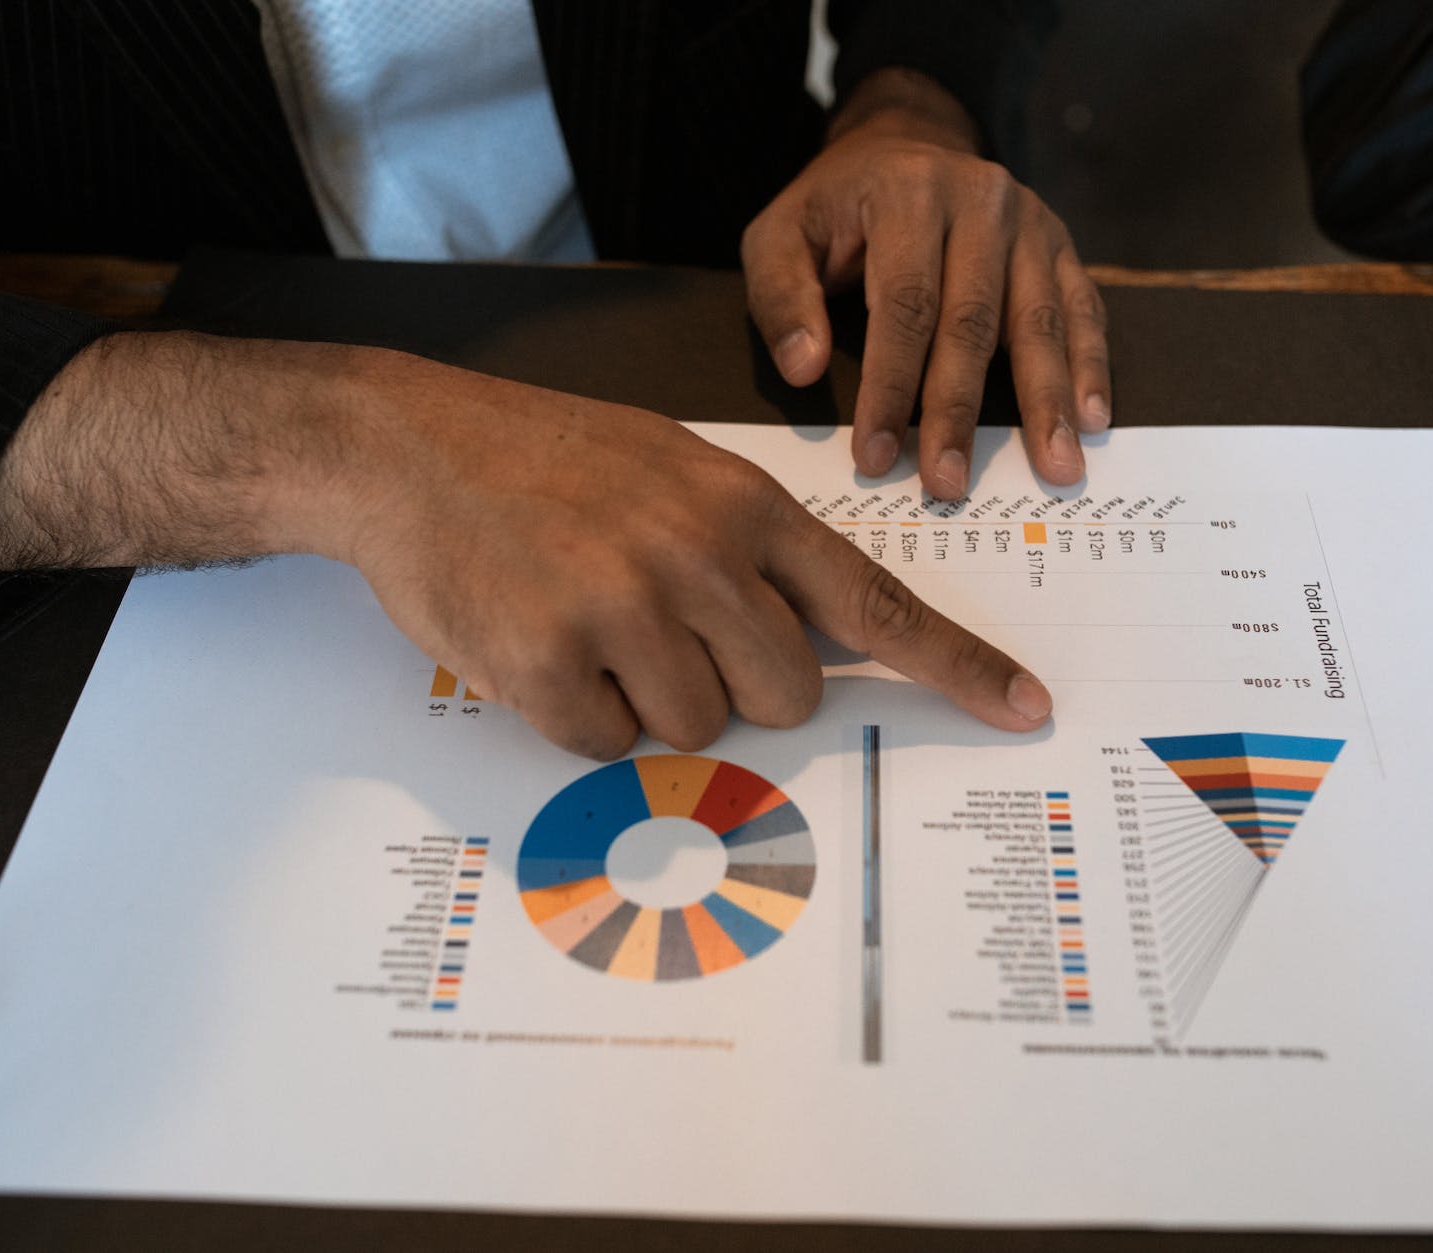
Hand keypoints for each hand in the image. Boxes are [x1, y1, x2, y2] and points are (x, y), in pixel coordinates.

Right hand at [0, 333, 1053, 758]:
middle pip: (786, 695)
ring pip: (697, 730)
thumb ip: (746, 551)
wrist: (408, 447)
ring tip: (586, 621)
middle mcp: (699, 555)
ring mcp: (623, 609)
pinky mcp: (550, 663)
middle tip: (666, 634)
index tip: (1024, 709)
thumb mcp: (671, 470)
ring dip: (649, 699)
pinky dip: (580, 717)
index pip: (875, 604)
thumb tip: (803, 654)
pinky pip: (608, 745)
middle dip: (738, 688)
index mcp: (743, 506)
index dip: (956, 667)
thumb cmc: (547, 460)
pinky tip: (541, 645)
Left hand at [742, 69, 1110, 499]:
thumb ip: (781, 298)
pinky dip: (1090, 366)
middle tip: (951, 484)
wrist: (902, 144)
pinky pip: (1082, 309)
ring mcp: (1031, 221)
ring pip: (1039, 320)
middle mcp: (980, 198)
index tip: (877, 456)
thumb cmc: (835, 208)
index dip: (890, 387)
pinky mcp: (1061, 244)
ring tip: (1054, 466)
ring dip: (1046, 401)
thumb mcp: (780, 235)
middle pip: (972, 322)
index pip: (903, 305)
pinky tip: (1093, 419)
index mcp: (908, 192)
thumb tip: (801, 369)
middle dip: (959, 411)